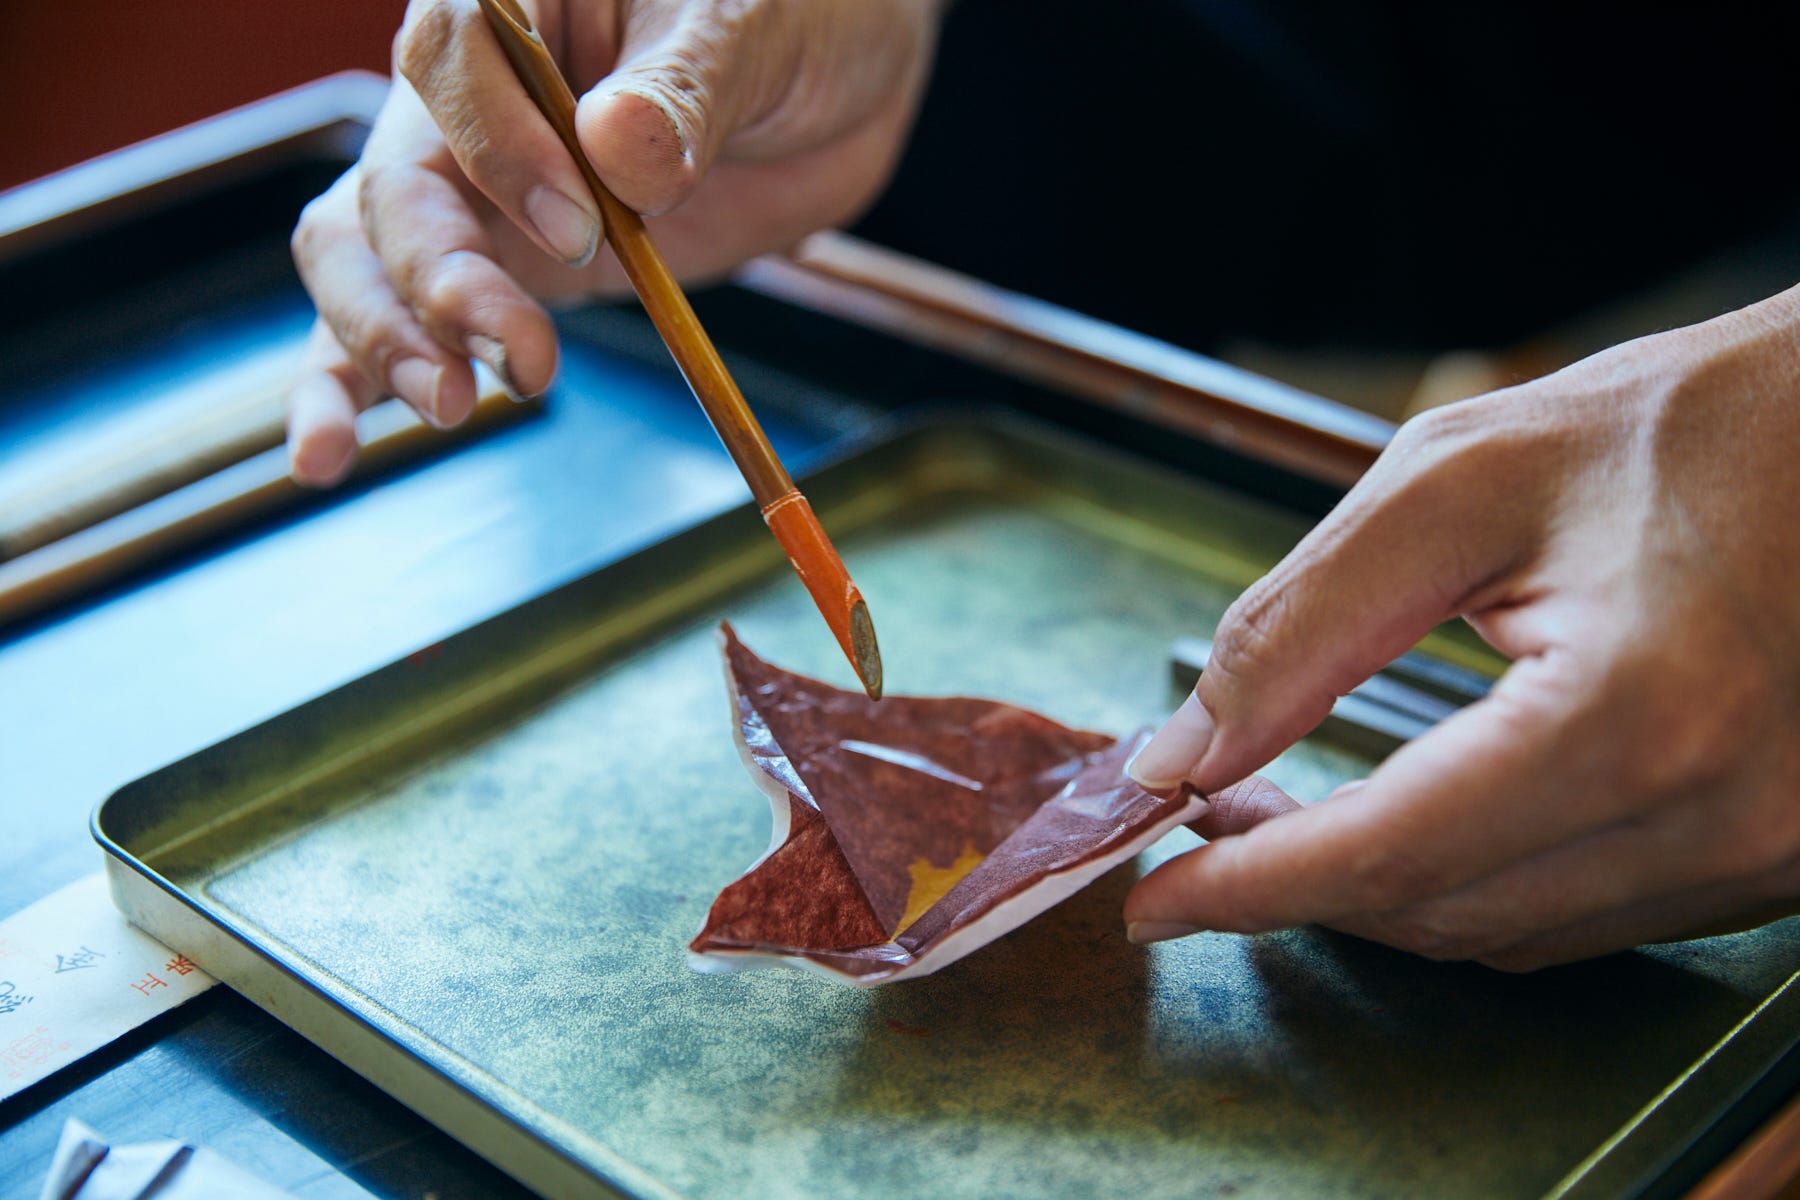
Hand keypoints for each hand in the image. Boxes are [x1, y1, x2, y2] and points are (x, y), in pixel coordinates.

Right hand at [287, 0, 939, 483]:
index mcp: (512, 1)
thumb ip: (685, 88)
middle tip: (524, 358)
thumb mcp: (757, 29)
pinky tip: (325, 455)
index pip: (449, 58)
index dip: (498, 148)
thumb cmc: (790, 19)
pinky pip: (400, 322)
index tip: (579, 224)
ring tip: (449, 407)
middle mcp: (464, 96)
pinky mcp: (494, 271)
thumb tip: (615, 150)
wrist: (828, 84)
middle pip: (393, 185)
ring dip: (386, 340)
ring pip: (364, 257)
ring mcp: (470, 190)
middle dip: (437, 283)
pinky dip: (352, 387)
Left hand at [1124, 285, 1799, 969]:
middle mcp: (1722, 815)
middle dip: (1297, 885)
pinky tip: (1407, 821)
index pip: (1391, 855)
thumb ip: (1302, 626)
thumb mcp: (1456, 482)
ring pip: (1508, 934)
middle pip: (1442, 914)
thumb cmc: (1681, 425)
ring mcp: (1768, 851)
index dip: (1249, 887)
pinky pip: (1585, 914)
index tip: (1150, 897)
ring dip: (1378, 891)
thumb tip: (1187, 754)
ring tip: (1279, 817)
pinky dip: (1472, 882)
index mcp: (1641, 712)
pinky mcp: (1779, 856)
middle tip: (1201, 819)